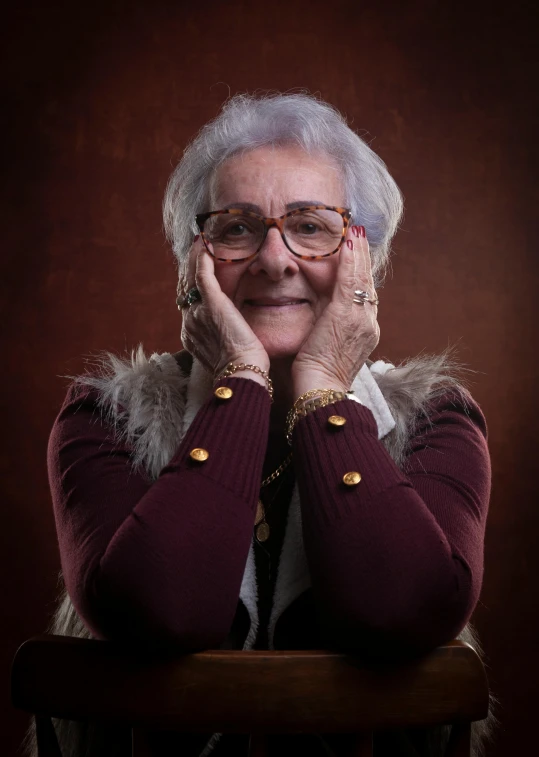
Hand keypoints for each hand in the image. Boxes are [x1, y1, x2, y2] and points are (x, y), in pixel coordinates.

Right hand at [180, 237, 269, 377]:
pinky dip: (202, 259)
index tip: (196, 271)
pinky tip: (206, 246)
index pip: (187, 303)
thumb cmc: (242, 367)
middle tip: (196, 250)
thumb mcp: (226, 349)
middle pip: (184, 289)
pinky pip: (202, 275)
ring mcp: (197, 312)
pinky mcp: (211, 304)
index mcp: (191, 334)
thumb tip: (232, 328)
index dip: (190, 285)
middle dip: (188, 269)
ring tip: (198, 244)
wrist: (242, 371)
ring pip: (189, 280)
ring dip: (193, 260)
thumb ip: (223, 336)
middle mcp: (189, 322)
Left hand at [291, 224, 379, 395]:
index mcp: (365, 332)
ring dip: (359, 253)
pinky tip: (348, 241)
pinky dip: (351, 259)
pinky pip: (351, 281)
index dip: (363, 275)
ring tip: (355, 232)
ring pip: (363, 279)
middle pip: (369, 284)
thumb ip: (330, 328)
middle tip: (359, 236)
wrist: (320, 390)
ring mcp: (361, 319)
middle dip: (364, 259)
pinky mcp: (346, 315)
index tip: (359, 258)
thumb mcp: (329, 348)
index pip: (367, 297)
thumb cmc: (318, 376)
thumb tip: (323, 315)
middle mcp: (369, 324)